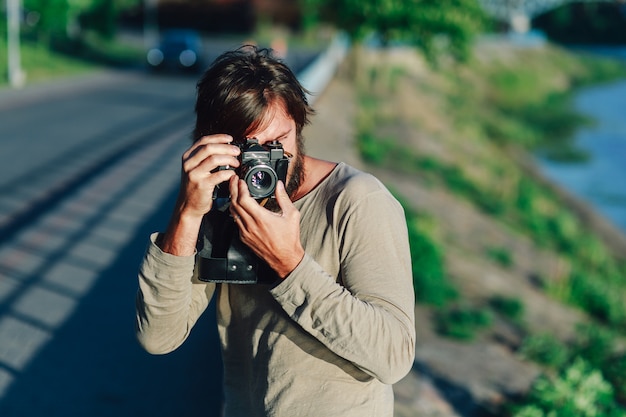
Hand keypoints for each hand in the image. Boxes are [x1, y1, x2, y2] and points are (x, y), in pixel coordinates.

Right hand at [160, 134, 240, 255]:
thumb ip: (205, 158)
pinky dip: (229, 173)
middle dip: (226, 147)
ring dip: (229, 159)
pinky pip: (219, 175)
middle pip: (209, 148)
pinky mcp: (201, 185)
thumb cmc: (196, 186)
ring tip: (236, 163)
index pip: (203, 141)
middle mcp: (189, 164)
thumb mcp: (196, 169)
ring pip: (214, 159)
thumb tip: (225, 147)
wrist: (188, 206)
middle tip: (237, 151)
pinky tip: (233, 174)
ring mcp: (194, 174)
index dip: (218, 138)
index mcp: (188, 157)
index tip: (230, 139)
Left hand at [229, 178, 304, 277]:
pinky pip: (236, 221)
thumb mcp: (291, 215)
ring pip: (233, 212)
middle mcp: (251, 225)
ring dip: (232, 199)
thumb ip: (284, 198)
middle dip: (233, 189)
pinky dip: (235, 211)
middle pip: (234, 203)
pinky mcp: (244, 238)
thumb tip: (279, 185)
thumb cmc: (289, 239)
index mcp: (262, 218)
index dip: (240, 188)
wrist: (285, 258)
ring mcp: (246, 232)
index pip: (244, 199)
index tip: (241, 180)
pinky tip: (238, 206)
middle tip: (233, 180)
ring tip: (234, 190)